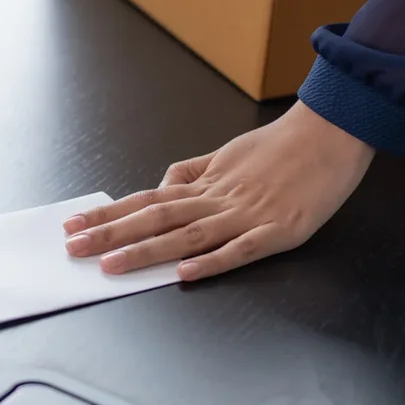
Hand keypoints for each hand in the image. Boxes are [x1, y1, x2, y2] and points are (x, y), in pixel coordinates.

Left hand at [62, 101, 374, 280]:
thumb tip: (161, 183)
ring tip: (111, 265)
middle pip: (155, 218)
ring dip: (147, 251)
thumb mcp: (229, 153)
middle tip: (74, 249)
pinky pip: (241, 249)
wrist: (330, 132)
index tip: (74, 225)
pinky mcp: (279, 231)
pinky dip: (213, 261)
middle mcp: (218, 199)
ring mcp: (247, 216)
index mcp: (206, 183)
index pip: (145, 200)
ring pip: (186, 235)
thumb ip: (193, 170)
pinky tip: (187, 272)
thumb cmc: (281, 145)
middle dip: (111, 235)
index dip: (108, 215)